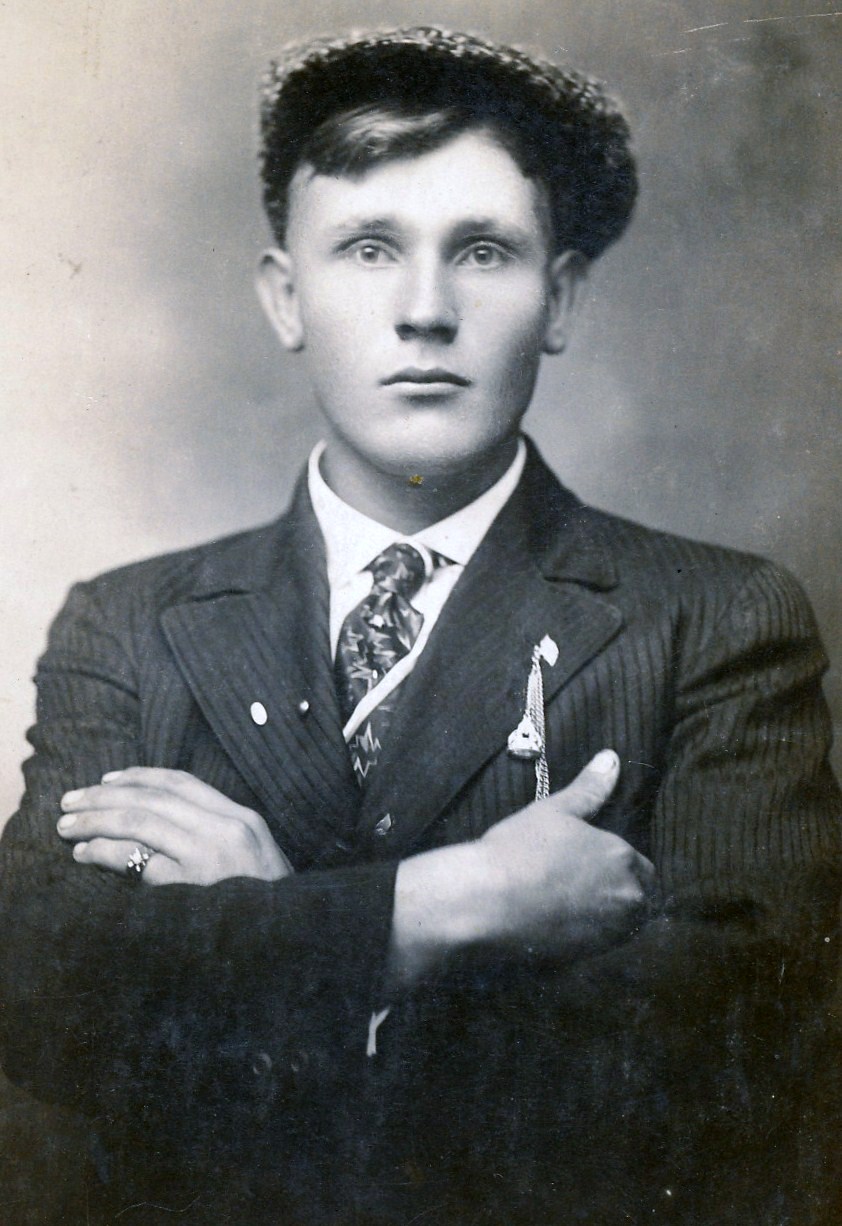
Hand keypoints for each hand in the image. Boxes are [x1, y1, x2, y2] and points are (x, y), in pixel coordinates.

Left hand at [57, 767, 293, 885]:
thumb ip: (213, 836)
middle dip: (105, 796)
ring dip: (96, 820)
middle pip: (154, 798)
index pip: (182, 782)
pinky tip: (86, 855)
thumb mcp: (248, 859)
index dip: (139, 776)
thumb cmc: (264, 906)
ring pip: (140, 821)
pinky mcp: (191, 886)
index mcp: (242, 818)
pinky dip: (106, 852)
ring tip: (68, 826)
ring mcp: (210, 856)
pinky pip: (138, 860)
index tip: (106, 780)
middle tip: (70, 801)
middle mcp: (227, 829)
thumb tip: (156, 823)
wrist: (291, 941)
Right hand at [476, 749, 654, 957]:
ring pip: (620, 926)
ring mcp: (608, 934)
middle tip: (578, 884)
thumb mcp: (554, 811)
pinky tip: (555, 923)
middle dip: (618, 893)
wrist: (483, 904)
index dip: (619, 865)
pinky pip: (597, 947)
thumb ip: (590, 789)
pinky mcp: (587, 960)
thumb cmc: (517, 851)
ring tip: (566, 904)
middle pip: (638, 900)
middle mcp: (627, 900)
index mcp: (624, 859)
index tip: (591, 864)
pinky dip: (584, 937)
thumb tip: (612, 758)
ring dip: (604, 917)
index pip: (643, 868)